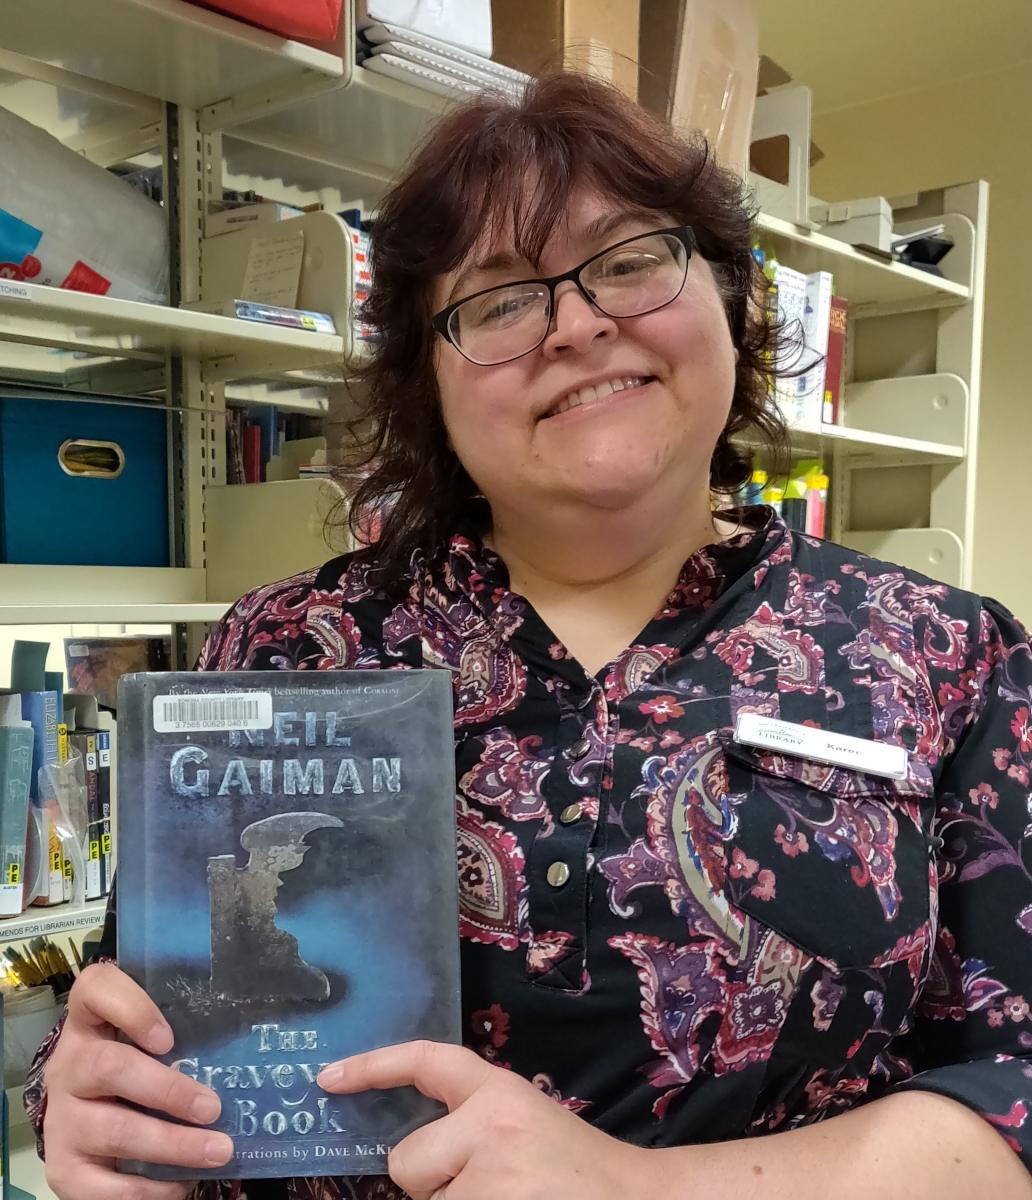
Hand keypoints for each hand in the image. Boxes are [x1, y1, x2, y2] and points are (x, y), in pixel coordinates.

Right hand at [42, 961, 233, 1199]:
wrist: (84, 1117)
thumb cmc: (136, 1063)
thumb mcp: (151, 1036)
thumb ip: (184, 1026)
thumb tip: (254, 1035)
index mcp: (90, 1020)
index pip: (97, 989)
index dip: (131, 1009)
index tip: (169, 1037)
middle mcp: (69, 1066)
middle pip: (110, 1067)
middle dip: (168, 1090)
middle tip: (215, 1108)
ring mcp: (62, 1120)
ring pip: (114, 1130)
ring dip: (173, 1145)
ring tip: (219, 1150)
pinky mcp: (64, 1170)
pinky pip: (102, 1187)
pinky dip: (148, 1190)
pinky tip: (182, 1184)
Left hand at [317, 1040, 655, 1199]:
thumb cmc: (573, 1168)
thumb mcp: (523, 1124)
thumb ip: (470, 1126)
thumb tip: (401, 1155)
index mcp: (499, 1091)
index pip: (427, 1061)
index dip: (374, 1066)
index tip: (328, 1076)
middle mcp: (489, 1127)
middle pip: (406, 1163)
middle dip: (430, 1183)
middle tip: (489, 1187)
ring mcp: (489, 1181)